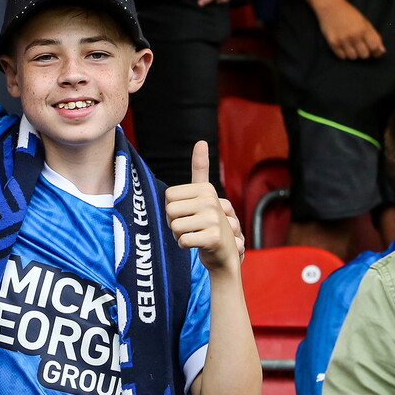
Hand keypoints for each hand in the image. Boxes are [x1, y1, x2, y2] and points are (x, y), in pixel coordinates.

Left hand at [164, 141, 240, 270]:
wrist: (225, 252)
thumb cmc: (208, 222)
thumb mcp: (203, 195)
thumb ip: (201, 169)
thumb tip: (201, 141)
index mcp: (206, 189)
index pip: (168, 195)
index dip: (172, 208)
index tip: (186, 212)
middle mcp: (212, 200)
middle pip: (169, 210)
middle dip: (174, 223)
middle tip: (190, 226)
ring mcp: (214, 218)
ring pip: (175, 226)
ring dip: (179, 235)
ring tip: (194, 235)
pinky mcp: (214, 237)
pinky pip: (182, 241)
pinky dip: (185, 245)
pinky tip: (198, 244)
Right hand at [316, 0, 384, 59]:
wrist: (330, 7)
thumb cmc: (349, 14)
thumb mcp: (365, 22)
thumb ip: (374, 36)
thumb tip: (381, 51)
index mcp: (364, 29)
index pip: (374, 47)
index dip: (376, 52)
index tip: (374, 52)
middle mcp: (354, 36)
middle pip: (364, 55)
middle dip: (364, 52)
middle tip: (361, 47)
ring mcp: (342, 40)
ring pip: (353, 57)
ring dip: (354, 54)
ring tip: (352, 47)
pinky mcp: (332, 43)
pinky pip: (342, 57)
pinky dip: (344, 54)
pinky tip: (344, 47)